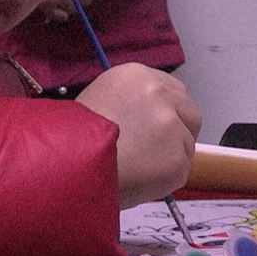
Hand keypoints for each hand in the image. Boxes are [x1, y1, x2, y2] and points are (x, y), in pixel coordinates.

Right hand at [75, 63, 201, 208]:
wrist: (67, 166)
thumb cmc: (73, 139)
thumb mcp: (99, 100)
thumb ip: (131, 103)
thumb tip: (148, 120)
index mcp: (136, 75)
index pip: (173, 90)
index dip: (167, 112)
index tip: (156, 128)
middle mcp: (157, 93)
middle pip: (189, 112)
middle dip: (179, 131)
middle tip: (155, 151)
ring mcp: (170, 125)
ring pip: (187, 144)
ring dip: (170, 157)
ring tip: (138, 167)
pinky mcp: (176, 157)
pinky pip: (181, 170)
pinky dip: (166, 179)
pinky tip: (140, 180)